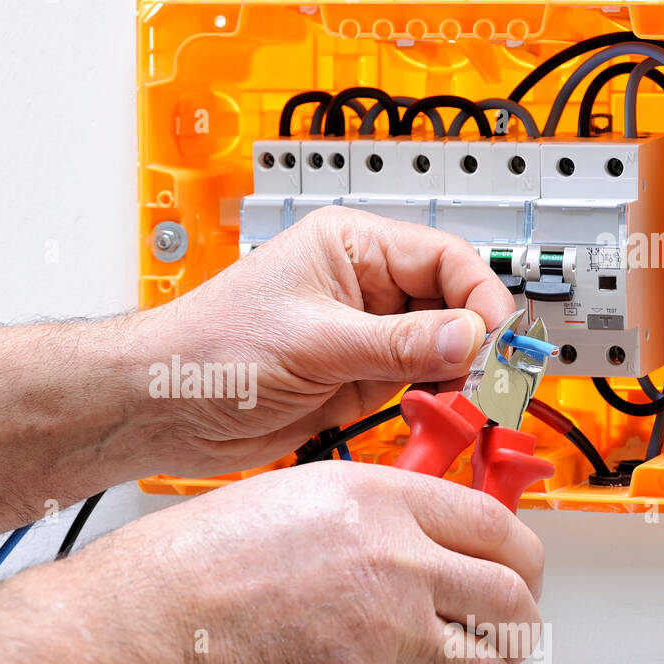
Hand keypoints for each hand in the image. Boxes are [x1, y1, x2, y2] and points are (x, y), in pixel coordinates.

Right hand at [105, 458, 544, 663]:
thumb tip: (412, 545)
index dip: (521, 556)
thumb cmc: (204, 561)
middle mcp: (393, 559)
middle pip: (511, 598)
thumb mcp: (296, 500)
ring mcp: (384, 627)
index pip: (493, 523)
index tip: (522, 573)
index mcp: (379, 501)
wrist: (156, 618)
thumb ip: (365, 520)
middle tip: (512, 640)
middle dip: (523, 629)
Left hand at [135, 207, 514, 476]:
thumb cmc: (208, 350)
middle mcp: (361, 288)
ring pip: (439, 349)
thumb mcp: (313, 341)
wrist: (165, 408)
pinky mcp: (354, 379)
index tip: (497, 340)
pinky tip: (432, 415)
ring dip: (453, 376)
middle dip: (473, 341)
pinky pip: (413, 385)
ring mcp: (360, 335)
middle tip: (492, 379)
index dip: (480, 297)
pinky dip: (429, 402)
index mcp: (349, 248)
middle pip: (451, 303)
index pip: (445, 257)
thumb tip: (470, 336)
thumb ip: (397, 343)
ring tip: (459, 402)